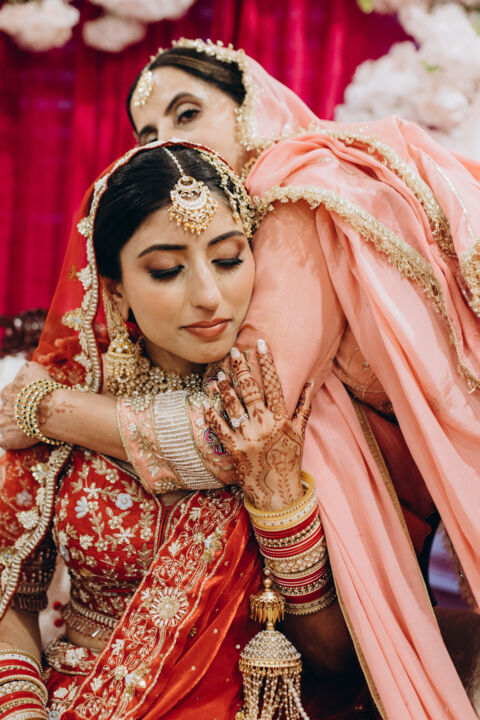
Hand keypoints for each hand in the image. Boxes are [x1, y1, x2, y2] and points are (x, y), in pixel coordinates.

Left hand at [0, 361, 51, 449]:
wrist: (52, 410)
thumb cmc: (45, 389)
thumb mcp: (34, 368)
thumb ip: (25, 369)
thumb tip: (24, 370)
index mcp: (8, 391)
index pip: (9, 391)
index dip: (21, 395)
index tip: (31, 398)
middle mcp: (3, 407)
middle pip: (5, 408)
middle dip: (14, 409)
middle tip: (29, 412)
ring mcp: (4, 425)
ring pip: (3, 424)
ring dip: (11, 424)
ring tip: (25, 426)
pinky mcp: (10, 440)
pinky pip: (5, 442)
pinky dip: (9, 441)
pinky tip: (16, 439)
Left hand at [204, 340, 312, 510]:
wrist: (278, 493)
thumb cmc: (289, 460)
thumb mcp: (300, 433)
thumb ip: (304, 406)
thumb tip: (311, 382)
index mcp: (282, 418)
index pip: (274, 384)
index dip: (267, 363)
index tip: (260, 345)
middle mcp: (265, 425)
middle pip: (252, 390)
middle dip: (242, 369)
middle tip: (233, 351)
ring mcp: (249, 437)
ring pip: (234, 406)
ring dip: (225, 388)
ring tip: (219, 373)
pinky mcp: (235, 450)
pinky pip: (220, 429)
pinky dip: (212, 416)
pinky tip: (206, 402)